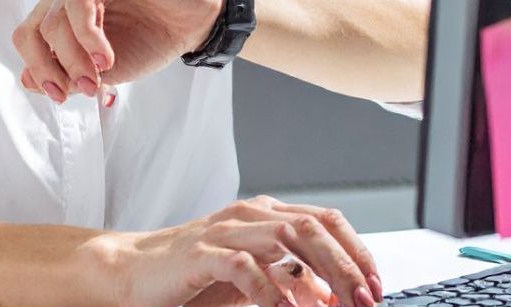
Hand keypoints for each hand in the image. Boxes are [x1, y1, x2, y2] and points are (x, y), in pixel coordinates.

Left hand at [13, 0, 225, 102]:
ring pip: (56, 18)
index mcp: (61, 3)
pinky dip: (89, 36)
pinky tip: (105, 56)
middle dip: (55, 68)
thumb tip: (28, 81)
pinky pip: (82, 0)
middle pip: (36, 28)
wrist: (197, 20)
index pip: (28, 34)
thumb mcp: (103, 68)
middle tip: (86, 90)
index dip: (36, 68)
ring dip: (75, 57)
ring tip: (101, 75)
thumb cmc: (152, 38)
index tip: (60, 96)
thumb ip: (68, 72)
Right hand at [97, 194, 384, 306]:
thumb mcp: (254, 276)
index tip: (376, 284)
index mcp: (266, 214)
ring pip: (288, 237)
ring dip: (322, 273)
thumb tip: (334, 295)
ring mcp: (225, 231)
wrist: (134, 271)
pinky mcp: (201, 254)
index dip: (357, 250)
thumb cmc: (194, 274)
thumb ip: (292, 279)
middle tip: (367, 299)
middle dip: (348, 264)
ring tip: (339, 305)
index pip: (327, 219)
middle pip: (314, 226)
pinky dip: (270, 290)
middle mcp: (249, 215)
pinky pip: (243, 266)